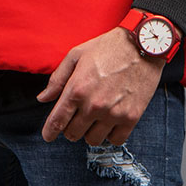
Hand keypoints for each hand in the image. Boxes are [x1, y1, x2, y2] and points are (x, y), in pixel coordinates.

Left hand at [37, 26, 167, 144]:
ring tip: (94, 117)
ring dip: (90, 131)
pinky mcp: (131, 117)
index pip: (57, 121)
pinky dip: (110, 134)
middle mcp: (93, 105)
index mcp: (77, 89)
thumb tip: (43, 99)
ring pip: (92, 140)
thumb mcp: (76, 55)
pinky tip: (110, 121)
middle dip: (70, 128)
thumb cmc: (108, 47)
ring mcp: (113, 113)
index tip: (48, 136)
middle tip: (76, 117)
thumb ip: (57, 79)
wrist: (142, 45)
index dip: (49, 132)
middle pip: (73, 134)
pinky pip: (115, 140)